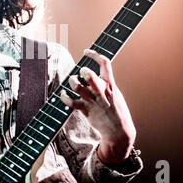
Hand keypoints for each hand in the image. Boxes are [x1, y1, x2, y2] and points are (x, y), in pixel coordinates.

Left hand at [60, 49, 135, 164]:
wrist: (119, 130)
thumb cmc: (116, 110)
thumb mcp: (116, 93)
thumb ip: (106, 83)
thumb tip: (94, 74)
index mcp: (110, 84)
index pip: (105, 63)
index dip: (94, 54)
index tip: (87, 51)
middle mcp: (100, 91)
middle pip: (88, 75)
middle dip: (83, 71)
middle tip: (81, 72)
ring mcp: (92, 100)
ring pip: (77, 86)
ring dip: (72, 81)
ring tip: (73, 81)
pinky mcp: (86, 110)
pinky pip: (71, 102)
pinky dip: (64, 97)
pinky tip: (64, 95)